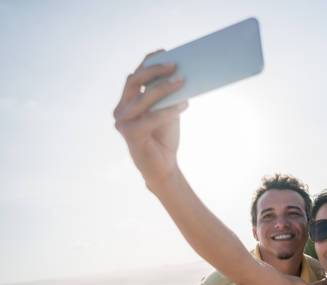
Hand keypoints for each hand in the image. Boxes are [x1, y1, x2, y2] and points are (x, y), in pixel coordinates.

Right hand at [113, 51, 188, 188]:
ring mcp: (122, 122)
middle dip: (154, 71)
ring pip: (143, 98)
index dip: (148, 63)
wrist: (163, 168)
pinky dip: (168, 110)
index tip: (164, 52)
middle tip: (174, 65)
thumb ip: (166, 96)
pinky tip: (184, 104)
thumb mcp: (166, 111)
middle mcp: (121, 110)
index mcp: (127, 102)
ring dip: (164, 88)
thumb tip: (180, 74)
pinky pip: (151, 117)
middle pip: (134, 81)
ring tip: (182, 82)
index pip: (135, 77)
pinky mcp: (130, 134)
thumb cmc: (164, 138)